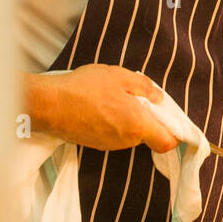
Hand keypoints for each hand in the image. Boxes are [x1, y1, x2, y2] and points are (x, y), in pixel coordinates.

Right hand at [24, 66, 177, 153]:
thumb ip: (145, 87)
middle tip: (136, 97)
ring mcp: (109, 145)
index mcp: (137, 125)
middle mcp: (126, 140)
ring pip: (130, 135)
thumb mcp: (120, 76)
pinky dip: (114, 122)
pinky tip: (100, 105)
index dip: (173, 132)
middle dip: (147, 119)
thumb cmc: (85, 88)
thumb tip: (159, 98)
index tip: (169, 118)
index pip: (167, 142)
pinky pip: (114, 134)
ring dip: (129, 119)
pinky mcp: (95, 144)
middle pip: (148, 136)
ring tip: (113, 97)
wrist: (49, 105)